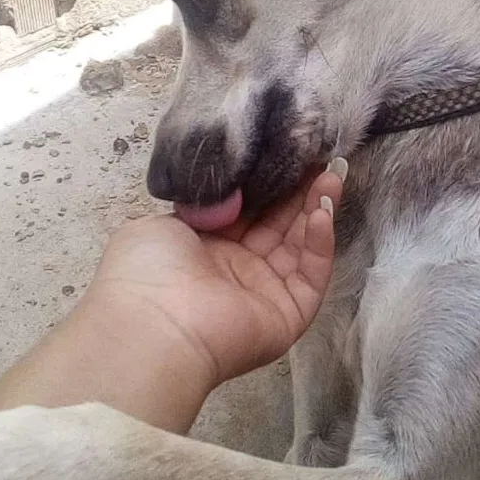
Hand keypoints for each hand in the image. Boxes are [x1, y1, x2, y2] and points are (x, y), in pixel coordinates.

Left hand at [83, 164, 345, 388]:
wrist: (154, 325)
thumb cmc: (148, 269)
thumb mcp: (163, 222)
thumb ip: (201, 203)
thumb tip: (231, 197)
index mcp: (202, 249)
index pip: (246, 212)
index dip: (267, 185)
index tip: (285, 155)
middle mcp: (235, 271)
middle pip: (277, 226)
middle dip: (298, 192)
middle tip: (318, 158)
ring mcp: (263, 294)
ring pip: (298, 247)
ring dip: (316, 210)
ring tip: (332, 175)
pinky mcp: (289, 315)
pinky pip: (310, 276)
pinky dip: (319, 244)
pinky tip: (321, 212)